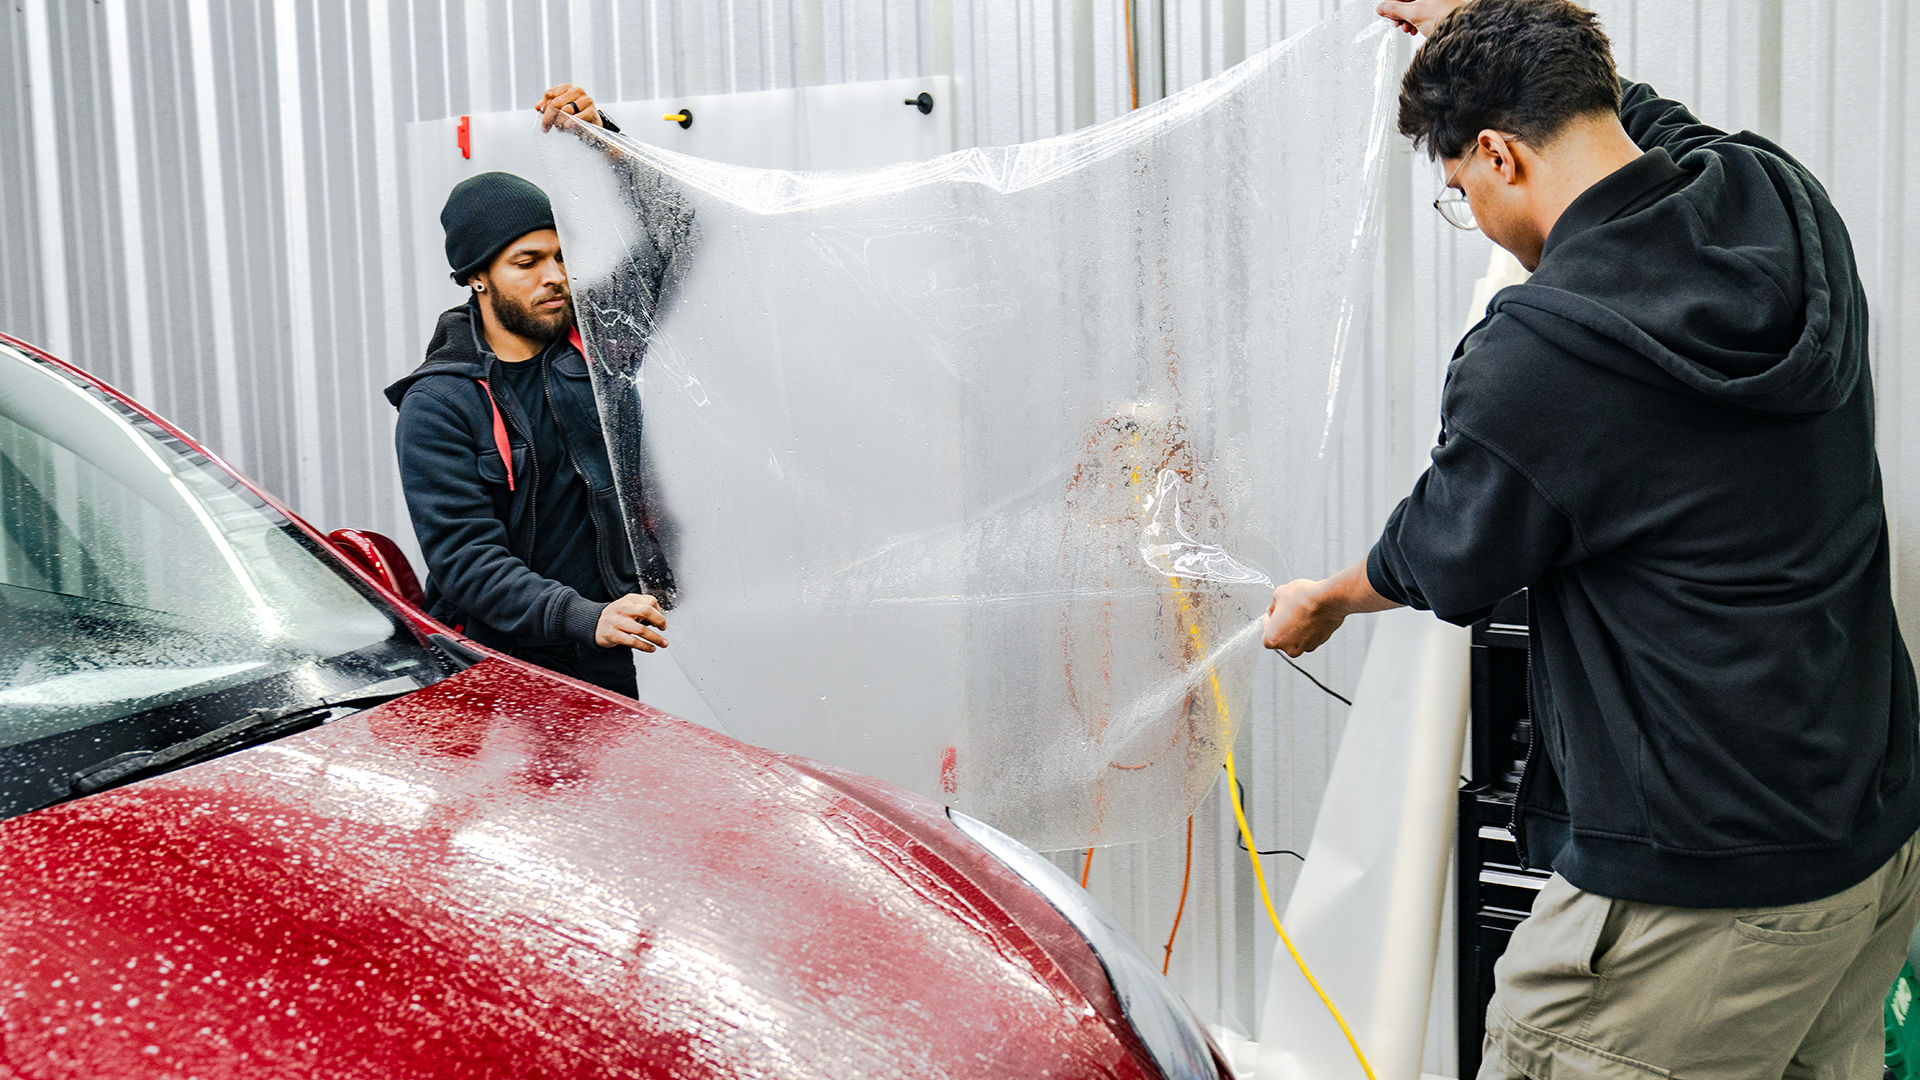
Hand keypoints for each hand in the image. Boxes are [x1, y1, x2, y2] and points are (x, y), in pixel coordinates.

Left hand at [537, 83, 603, 130]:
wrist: (593, 124)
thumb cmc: (575, 116)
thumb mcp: (560, 110)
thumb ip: (548, 107)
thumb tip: (538, 106)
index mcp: (567, 87)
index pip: (550, 94)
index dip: (544, 108)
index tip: (543, 119)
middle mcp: (577, 90)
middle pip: (556, 102)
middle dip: (548, 117)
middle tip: (545, 128)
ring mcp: (585, 100)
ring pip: (565, 110)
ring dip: (559, 121)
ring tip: (559, 127)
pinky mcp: (592, 111)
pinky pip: (577, 117)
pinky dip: (570, 123)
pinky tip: (567, 127)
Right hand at [595, 593, 667, 651]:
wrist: (594, 623)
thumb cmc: (615, 616)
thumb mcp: (627, 606)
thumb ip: (642, 608)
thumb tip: (660, 619)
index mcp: (629, 600)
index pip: (650, 601)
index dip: (659, 611)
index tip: (662, 620)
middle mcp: (623, 608)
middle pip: (646, 611)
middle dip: (659, 621)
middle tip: (663, 628)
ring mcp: (617, 622)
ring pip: (641, 630)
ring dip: (656, 638)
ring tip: (663, 643)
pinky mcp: (613, 635)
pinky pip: (633, 641)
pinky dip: (645, 646)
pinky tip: (651, 648)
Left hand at [1262, 559, 1402, 655]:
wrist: (1327, 599)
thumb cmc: (1302, 598)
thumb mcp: (1279, 594)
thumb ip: (1273, 605)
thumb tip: (1274, 608)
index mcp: (1273, 639)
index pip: (1266, 634)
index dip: (1269, 622)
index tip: (1272, 614)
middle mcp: (1289, 648)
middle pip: (1282, 638)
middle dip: (1283, 625)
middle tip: (1287, 611)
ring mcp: (1306, 647)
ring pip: (1297, 638)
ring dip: (1297, 627)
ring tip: (1301, 610)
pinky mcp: (1320, 642)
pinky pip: (1311, 636)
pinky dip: (1310, 628)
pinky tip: (1311, 614)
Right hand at [1376, 0, 1467, 36]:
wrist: (1462, 30)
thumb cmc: (1445, 17)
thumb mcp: (1414, 13)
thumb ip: (1394, 9)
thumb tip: (1381, 8)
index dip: (1391, 4)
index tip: (1385, 11)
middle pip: (1407, 0)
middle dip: (1399, 13)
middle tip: (1396, 21)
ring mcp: (1434, 2)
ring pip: (1413, 7)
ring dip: (1406, 19)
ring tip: (1407, 28)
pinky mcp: (1438, 10)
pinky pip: (1421, 13)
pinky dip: (1415, 21)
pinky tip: (1414, 29)